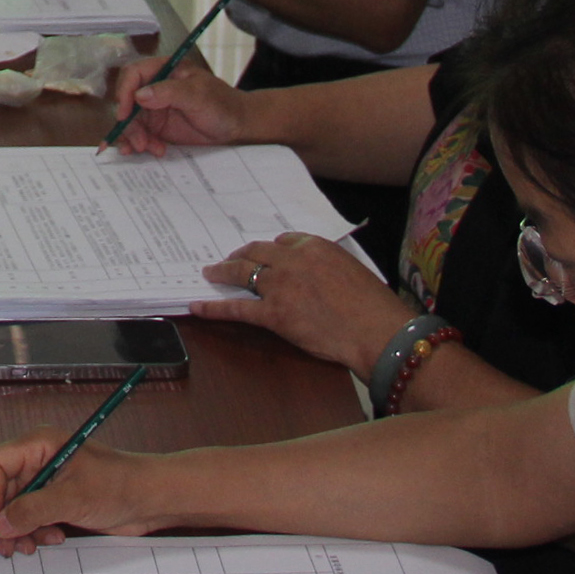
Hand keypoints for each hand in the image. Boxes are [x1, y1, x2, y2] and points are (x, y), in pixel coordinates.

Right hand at [0, 435, 160, 558]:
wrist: (151, 499)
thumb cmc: (119, 486)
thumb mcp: (73, 498)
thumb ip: (33, 510)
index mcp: (38, 445)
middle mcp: (36, 460)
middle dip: (2, 518)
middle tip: (7, 546)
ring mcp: (45, 481)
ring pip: (12, 507)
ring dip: (18, 529)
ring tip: (30, 547)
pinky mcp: (55, 500)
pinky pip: (29, 517)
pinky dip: (33, 531)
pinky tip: (51, 538)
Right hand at [105, 56, 250, 156]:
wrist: (236, 126)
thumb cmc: (222, 104)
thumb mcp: (198, 95)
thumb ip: (169, 92)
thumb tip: (139, 95)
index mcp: (163, 70)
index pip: (133, 74)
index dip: (124, 92)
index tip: (124, 113)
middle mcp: (155, 87)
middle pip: (127, 101)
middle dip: (129, 123)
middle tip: (139, 142)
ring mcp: (154, 108)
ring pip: (130, 120)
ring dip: (134, 136)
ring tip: (149, 149)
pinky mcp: (157, 126)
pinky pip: (139, 133)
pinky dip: (138, 143)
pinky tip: (148, 150)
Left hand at [199, 231, 415, 376]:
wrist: (376, 331)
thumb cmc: (373, 308)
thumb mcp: (353, 272)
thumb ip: (329, 267)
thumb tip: (317, 276)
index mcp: (316, 246)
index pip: (284, 242)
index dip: (271, 250)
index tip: (264, 254)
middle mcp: (293, 260)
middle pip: (257, 252)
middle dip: (241, 255)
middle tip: (230, 259)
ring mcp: (280, 286)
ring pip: (242, 273)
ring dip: (223, 272)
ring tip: (211, 273)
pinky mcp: (273, 313)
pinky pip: (236, 308)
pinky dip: (214, 307)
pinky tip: (198, 306)